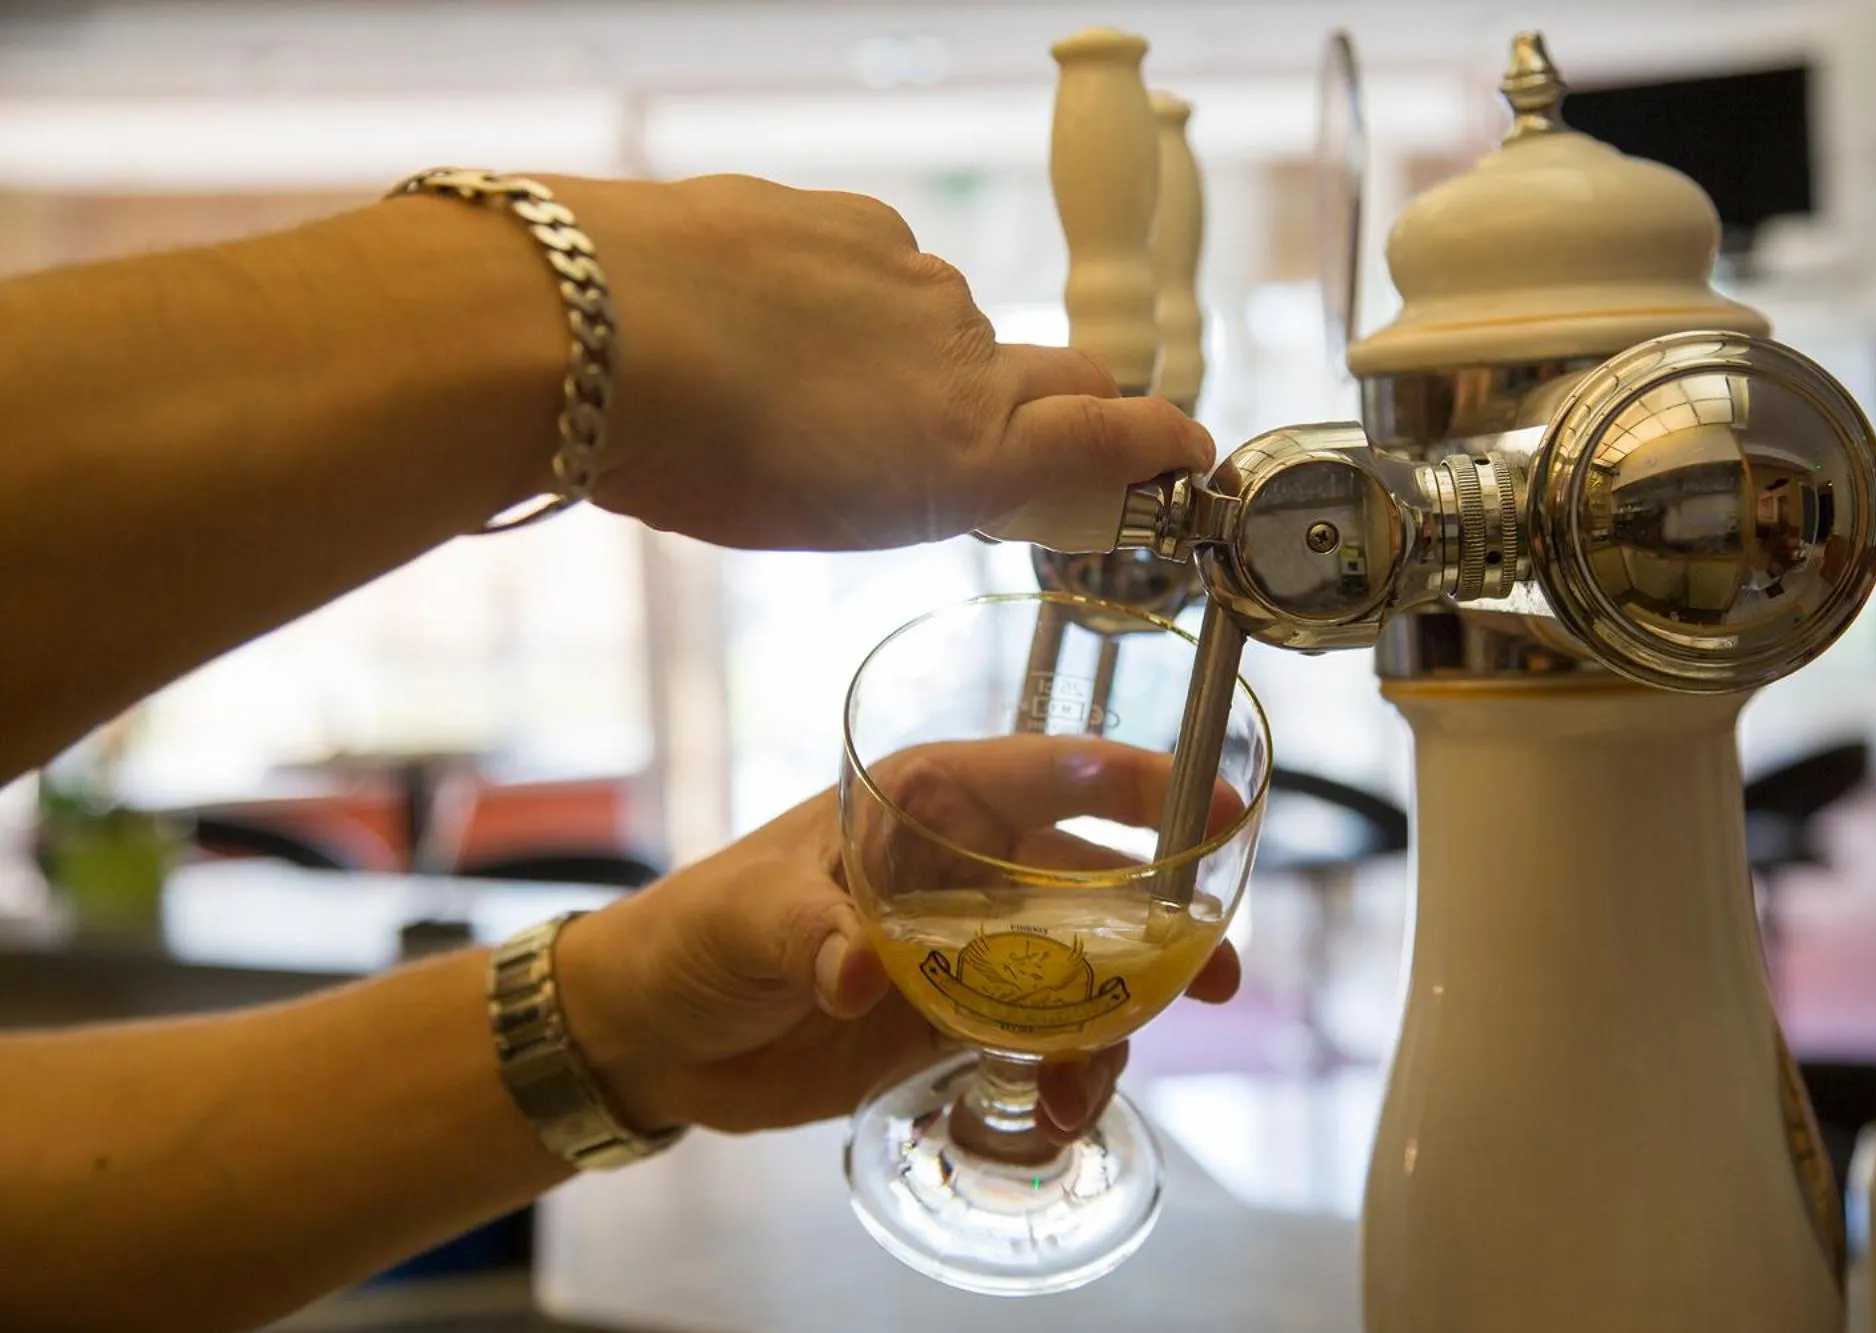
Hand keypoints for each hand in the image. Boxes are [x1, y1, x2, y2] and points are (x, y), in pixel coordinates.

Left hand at [549, 174, 1213, 549]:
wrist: (594, 326)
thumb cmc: (690, 454)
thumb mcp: (820, 520)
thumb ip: (908, 486)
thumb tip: (927, 459)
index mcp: (968, 452)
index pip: (1115, 432)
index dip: (1160, 444)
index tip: (1185, 452)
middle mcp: (968, 356)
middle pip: (1056, 370)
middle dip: (1036, 406)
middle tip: (954, 441)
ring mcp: (917, 279)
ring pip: (950, 320)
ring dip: (910, 352)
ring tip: (805, 382)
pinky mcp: (857, 222)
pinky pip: (880, 264)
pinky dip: (848, 294)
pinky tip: (775, 313)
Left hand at [555, 736, 1244, 1138]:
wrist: (656, 1034)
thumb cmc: (694, 931)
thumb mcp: (748, 912)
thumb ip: (812, 930)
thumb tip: (861, 970)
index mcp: (929, 805)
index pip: (1056, 773)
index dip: (1143, 783)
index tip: (1217, 810)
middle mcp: (967, 870)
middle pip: (1100, 883)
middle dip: (1168, 927)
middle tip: (1216, 976)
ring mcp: (968, 950)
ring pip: (1085, 973)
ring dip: (1115, 1023)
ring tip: (1090, 1080)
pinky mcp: (955, 1022)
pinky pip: (1043, 1039)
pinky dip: (1067, 1071)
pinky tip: (1057, 1104)